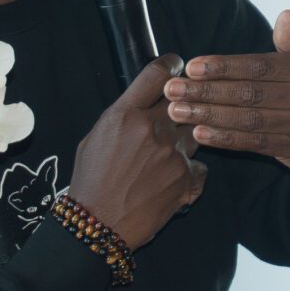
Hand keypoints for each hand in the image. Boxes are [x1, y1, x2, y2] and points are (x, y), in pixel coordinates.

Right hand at [71, 55, 208, 246]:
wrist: (98, 224)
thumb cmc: (90, 182)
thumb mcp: (94, 139)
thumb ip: (122, 117)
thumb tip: (143, 104)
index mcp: (125, 114)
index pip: (157, 74)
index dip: (171, 66)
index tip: (177, 67)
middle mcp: (151, 128)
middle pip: (182, 102)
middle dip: (181, 107)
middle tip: (177, 114)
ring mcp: (172, 153)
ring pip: (194, 132)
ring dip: (185, 141)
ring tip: (166, 158)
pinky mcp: (186, 178)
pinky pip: (199, 166)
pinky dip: (190, 173)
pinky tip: (173, 182)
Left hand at [165, 10, 289, 169]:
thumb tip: (286, 15)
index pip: (259, 67)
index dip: (224, 67)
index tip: (192, 67)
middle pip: (248, 95)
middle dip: (206, 92)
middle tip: (173, 90)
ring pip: (248, 121)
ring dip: (208, 116)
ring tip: (177, 111)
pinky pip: (254, 144)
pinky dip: (225, 138)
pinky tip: (200, 132)